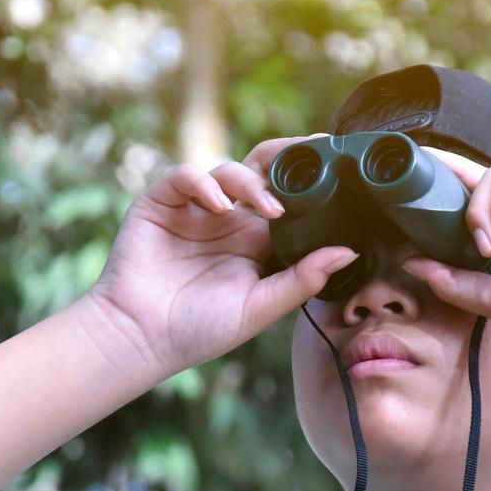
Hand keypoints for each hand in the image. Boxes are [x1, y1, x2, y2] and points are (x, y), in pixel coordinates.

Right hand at [83, 135, 360, 376]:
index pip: (288, 199)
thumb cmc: (199, 330)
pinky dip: (205, 184)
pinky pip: (186, 177)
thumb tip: (347, 252)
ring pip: (229, 170)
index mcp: (256, 241)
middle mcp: (228, 219)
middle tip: (313, 152)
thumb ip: (301, 280)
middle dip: (287, 156)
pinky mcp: (162, 203)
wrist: (142, 338)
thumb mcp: (260, 308)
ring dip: (251, 182)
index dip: (310, 182)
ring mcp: (195, 209)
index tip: (340, 166)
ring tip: (268, 209)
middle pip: (262, 170)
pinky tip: (219, 206)